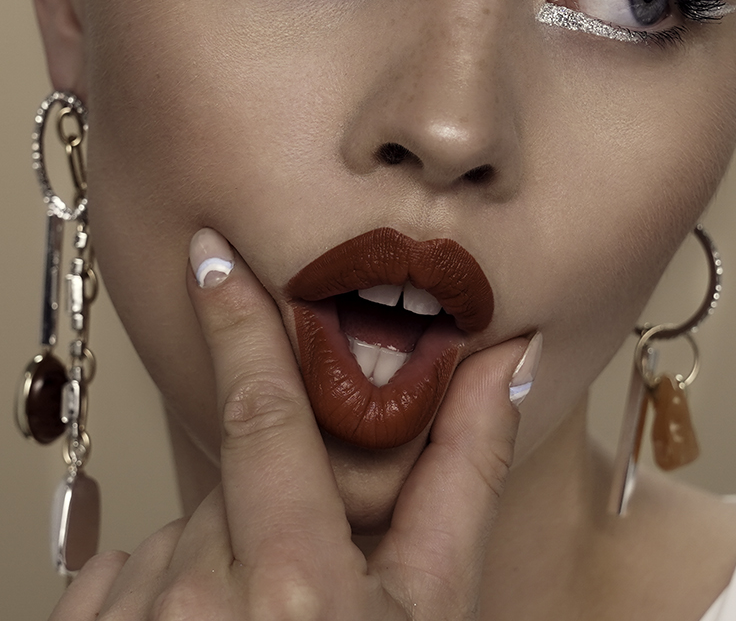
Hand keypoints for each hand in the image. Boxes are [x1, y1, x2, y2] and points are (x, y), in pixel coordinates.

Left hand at [49, 229, 536, 619]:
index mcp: (294, 590)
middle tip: (304, 580)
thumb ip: (465, 476)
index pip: (260, 412)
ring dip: (217, 557)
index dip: (239, 322)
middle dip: (271, 505)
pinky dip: (163, 590)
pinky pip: (125, 571)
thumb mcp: (433, 611)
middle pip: (234, 484)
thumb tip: (508, 359)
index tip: (210, 253)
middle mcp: (195, 600)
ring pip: (180, 529)